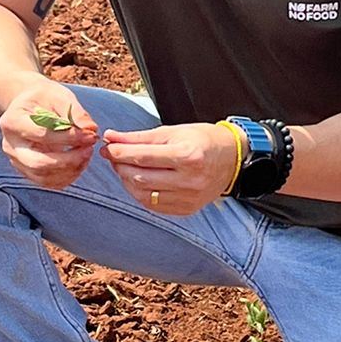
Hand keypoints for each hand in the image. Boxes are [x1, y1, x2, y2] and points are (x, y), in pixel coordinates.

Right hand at [0, 81, 98, 189]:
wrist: (29, 105)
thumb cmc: (44, 98)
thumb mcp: (60, 97)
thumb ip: (75, 112)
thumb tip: (91, 129)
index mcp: (12, 121)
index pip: (41, 135)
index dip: (69, 138)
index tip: (91, 135)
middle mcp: (10, 145)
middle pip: (39, 163)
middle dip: (69, 160)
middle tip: (89, 149)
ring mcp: (16, 161)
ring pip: (44, 177)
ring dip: (71, 170)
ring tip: (87, 153)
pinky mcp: (26, 171)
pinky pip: (48, 182)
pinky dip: (67, 176)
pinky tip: (80, 162)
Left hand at [100, 122, 237, 215]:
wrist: (232, 159)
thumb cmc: (202, 140)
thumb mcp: (173, 132)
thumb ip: (139, 137)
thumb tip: (111, 137)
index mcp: (187, 156)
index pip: (143, 157)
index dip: (120, 152)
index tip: (107, 147)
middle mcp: (189, 180)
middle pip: (140, 177)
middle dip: (121, 166)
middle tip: (113, 156)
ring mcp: (189, 198)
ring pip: (143, 194)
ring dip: (127, 181)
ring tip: (124, 168)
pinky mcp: (187, 210)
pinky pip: (154, 205)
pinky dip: (140, 193)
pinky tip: (138, 182)